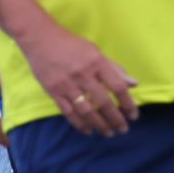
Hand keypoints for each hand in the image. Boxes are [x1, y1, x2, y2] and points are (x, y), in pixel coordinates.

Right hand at [20, 24, 138, 136]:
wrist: (39, 39)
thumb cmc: (70, 44)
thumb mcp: (95, 51)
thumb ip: (114, 68)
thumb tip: (134, 84)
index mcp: (96, 62)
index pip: (117, 86)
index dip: (128, 103)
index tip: (133, 115)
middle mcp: (83, 74)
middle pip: (103, 102)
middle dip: (115, 119)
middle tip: (123, 129)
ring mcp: (67, 84)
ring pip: (86, 110)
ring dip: (99, 124)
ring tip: (107, 133)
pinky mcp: (53, 91)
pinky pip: (68, 112)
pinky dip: (79, 123)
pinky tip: (88, 130)